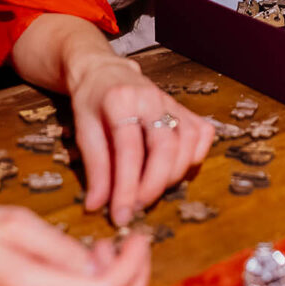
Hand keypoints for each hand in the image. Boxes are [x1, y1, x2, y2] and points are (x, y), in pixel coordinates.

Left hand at [66, 55, 215, 225]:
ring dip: (173, 175)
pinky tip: (174, 169)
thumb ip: (95, 168)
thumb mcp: (83, 130)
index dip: (126, 188)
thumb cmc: (91, 102)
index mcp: (119, 99)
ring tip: (149, 191)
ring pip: (188, 142)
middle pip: (165, 147)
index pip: (129, 150)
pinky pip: (202, 134)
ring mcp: (172, 100)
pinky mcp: (185, 107)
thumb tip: (96, 207)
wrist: (104, 71)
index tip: (120, 215)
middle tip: (136, 208)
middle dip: (154, 186)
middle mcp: (151, 96)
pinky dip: (193, 157)